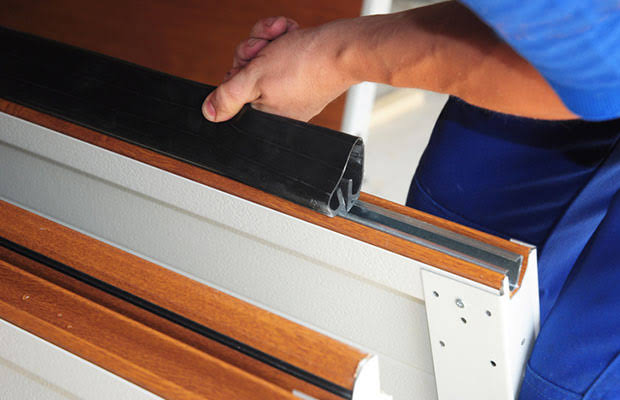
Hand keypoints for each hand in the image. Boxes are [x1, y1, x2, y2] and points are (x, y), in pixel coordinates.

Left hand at [202, 17, 356, 122]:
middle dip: (252, 52)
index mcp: (269, 117)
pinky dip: (283, 38)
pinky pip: (282, 52)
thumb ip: (228, 96)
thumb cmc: (306, 66)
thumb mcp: (255, 78)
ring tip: (282, 37)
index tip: (246, 64)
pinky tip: (291, 34)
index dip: (237, 73)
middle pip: (248, 73)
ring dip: (268, 40)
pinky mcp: (303, 70)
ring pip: (263, 57)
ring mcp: (292, 87)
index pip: (237, 96)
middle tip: (265, 49)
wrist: (344, 47)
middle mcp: (281, 105)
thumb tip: (209, 113)